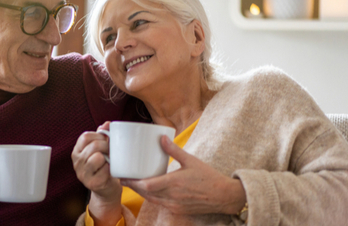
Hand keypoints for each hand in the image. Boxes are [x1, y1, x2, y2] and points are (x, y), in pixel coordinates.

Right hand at [73, 122, 123, 224]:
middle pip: (93, 146)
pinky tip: (110, 171)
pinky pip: (104, 170)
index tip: (105, 140)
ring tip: (110, 161)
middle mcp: (77, 162)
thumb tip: (107, 123)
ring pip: (97, 157)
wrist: (106, 189)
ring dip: (108, 158)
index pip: (85, 136)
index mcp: (77, 151)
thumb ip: (102, 136)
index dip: (98, 136)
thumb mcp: (100, 150)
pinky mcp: (91, 184)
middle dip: (107, 146)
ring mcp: (82, 174)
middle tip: (112, 151)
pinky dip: (110, 169)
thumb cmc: (104, 166)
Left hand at [120, 136, 246, 214]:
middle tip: (123, 178)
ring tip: (132, 183)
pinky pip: (159, 204)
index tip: (124, 175)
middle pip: (145, 193)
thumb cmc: (209, 177)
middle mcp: (172, 196)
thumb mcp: (191, 160)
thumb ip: (174, 150)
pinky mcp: (178, 210)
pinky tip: (148, 190)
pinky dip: (151, 197)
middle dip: (133, 187)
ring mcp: (174, 205)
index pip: (147, 185)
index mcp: (174, 183)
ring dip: (141, 193)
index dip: (133, 182)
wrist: (224, 196)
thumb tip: (161, 137)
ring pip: (151, 200)